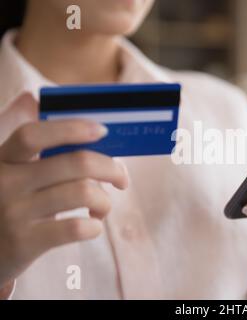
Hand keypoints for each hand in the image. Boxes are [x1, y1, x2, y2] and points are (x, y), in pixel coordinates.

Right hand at [0, 98, 127, 291]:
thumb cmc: (9, 207)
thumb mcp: (10, 173)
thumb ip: (31, 147)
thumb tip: (40, 103)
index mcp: (3, 159)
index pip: (34, 134)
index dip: (72, 128)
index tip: (103, 130)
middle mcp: (4, 183)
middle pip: (76, 163)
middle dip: (112, 168)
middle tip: (121, 179)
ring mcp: (13, 214)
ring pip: (83, 193)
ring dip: (105, 201)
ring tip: (101, 208)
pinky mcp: (24, 242)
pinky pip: (76, 227)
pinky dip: (95, 226)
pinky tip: (91, 226)